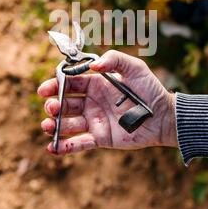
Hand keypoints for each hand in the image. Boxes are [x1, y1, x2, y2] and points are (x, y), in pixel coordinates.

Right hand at [37, 50, 176, 154]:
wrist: (163, 116)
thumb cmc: (150, 89)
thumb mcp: (134, 68)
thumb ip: (114, 59)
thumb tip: (93, 64)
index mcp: (95, 84)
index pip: (70, 83)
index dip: (55, 85)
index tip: (44, 89)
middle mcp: (91, 102)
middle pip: (65, 104)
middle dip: (53, 105)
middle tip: (50, 107)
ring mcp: (94, 121)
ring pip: (68, 124)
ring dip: (54, 126)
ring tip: (47, 126)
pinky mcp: (100, 137)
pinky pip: (79, 143)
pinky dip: (65, 147)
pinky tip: (52, 148)